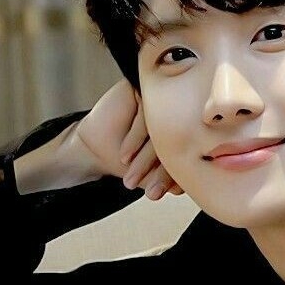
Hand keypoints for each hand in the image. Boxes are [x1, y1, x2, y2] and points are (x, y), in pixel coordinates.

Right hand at [77, 80, 182, 199]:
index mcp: (186, 134)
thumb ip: (169, 179)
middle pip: (175, 143)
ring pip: (160, 131)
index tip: (163, 194)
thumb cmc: (128, 161)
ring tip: (132, 179)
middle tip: (150, 193)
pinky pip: (145, 115)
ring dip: (145, 160)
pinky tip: (126, 155)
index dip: (174, 177)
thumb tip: (183, 188)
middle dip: (160, 173)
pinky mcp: (142, 90)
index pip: (186, 154)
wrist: (98, 148)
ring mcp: (160, 102)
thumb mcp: (151, 175)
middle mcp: (176, 115)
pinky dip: (135, 139)